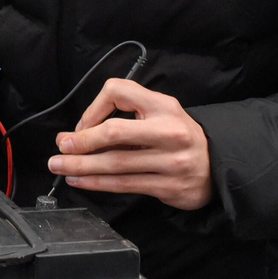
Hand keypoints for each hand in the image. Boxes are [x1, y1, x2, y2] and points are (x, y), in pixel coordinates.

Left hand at [46, 78, 212, 210]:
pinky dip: (97, 183)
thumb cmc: (177, 135)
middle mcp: (169, 132)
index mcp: (163, 106)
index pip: (120, 92)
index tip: (82, 125)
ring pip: (116, 163)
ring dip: (82, 166)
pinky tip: (80, 180)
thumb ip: (123, 114)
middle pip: (114, 132)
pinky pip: (125, 185)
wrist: (217, 165)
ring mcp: (171, 161)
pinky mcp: (169, 186)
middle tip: (60, 146)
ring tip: (60, 165)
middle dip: (82, 141)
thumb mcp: (159, 112)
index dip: (94, 107)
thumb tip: (77, 132)